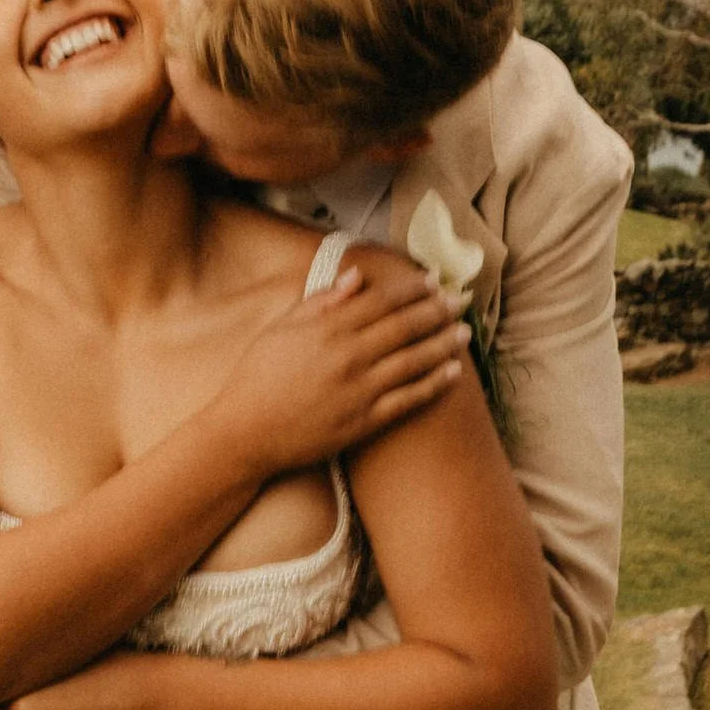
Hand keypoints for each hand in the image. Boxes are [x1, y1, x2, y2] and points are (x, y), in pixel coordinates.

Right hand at [215, 258, 466, 478]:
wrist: (245, 433)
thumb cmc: (257, 376)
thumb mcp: (282, 328)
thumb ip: (321, 301)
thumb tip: (356, 277)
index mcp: (327, 328)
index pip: (382, 300)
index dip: (411, 288)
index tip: (431, 281)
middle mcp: (348, 356)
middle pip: (405, 326)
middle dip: (436, 310)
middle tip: (458, 301)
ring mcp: (360, 390)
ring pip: (415, 360)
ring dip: (443, 343)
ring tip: (464, 332)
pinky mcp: (365, 421)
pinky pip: (409, 399)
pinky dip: (434, 384)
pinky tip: (453, 372)